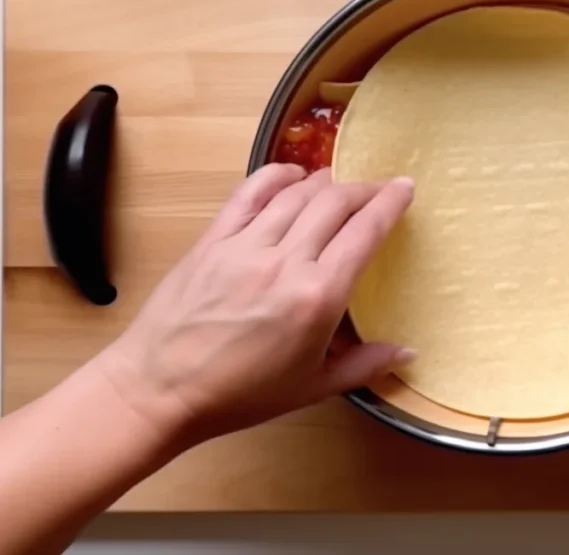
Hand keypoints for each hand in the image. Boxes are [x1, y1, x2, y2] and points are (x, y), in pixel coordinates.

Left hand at [96, 164, 415, 444]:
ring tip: (342, 182)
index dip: (390, 203)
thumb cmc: (240, 395)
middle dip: (364, 188)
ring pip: (297, 194)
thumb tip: (408, 354)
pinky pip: (250, 194)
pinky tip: (292, 174)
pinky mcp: (214, 240)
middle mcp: (285, 262)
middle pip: (335, 203)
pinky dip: (276, 177)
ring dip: (326, 181)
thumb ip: (364, 366)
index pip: (364, 233)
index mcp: (318, 297)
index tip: (406, 187)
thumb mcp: (312, 388)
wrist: (159, 389)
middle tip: (380, 187)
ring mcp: (246, 246)